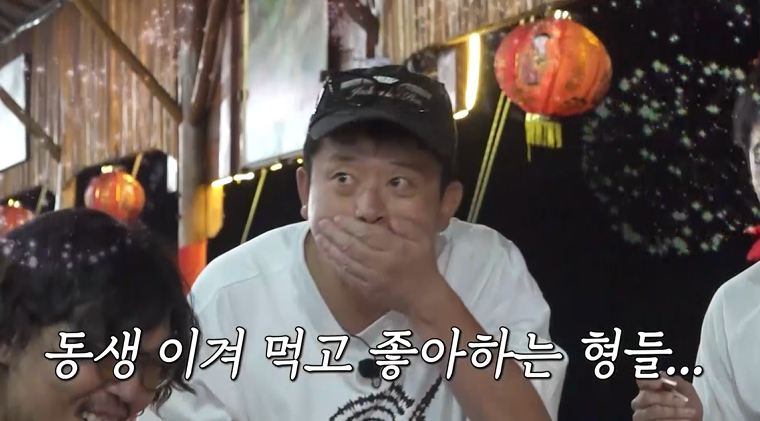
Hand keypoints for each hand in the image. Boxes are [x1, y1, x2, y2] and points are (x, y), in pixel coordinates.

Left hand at [314, 215, 444, 313]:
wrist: (422, 297)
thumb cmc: (423, 264)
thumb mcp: (422, 239)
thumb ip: (406, 225)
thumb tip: (388, 218)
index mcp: (396, 249)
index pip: (368, 234)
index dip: (350, 225)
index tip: (336, 218)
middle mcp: (382, 264)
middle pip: (352, 247)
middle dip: (334, 234)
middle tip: (321, 223)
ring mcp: (372, 279)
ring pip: (346, 262)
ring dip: (330, 249)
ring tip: (319, 237)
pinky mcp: (367, 290)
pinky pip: (347, 276)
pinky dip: (335, 264)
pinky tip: (328, 255)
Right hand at [631, 373, 701, 420]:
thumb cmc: (690, 409)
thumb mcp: (687, 391)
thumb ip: (675, 380)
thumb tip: (662, 375)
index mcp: (649, 390)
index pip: (641, 381)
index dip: (649, 381)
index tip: (660, 383)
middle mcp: (642, 403)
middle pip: (645, 397)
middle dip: (666, 398)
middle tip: (683, 401)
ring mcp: (643, 416)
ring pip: (652, 412)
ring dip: (674, 412)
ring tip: (689, 413)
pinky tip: (684, 420)